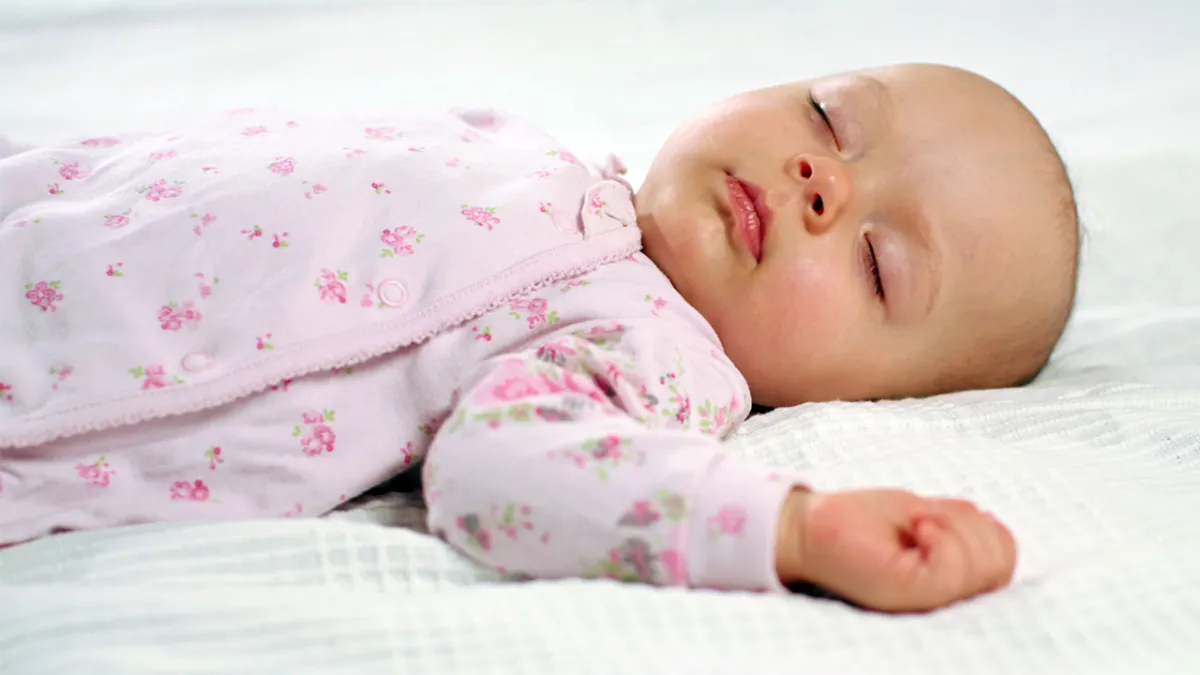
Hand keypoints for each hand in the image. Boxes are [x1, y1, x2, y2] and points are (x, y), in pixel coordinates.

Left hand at [776, 489, 1016, 612]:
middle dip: (971, 524)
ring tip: (915, 523)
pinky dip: (941, 534)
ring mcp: (926, 598)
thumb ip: (957, 527)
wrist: (806, 527)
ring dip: (955, 525)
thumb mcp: (922, 514)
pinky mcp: (907, 592)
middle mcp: (942, 596)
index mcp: (948, 578)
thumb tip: (989, 524)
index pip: (1004, 558)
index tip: (940, 515)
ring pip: (983, 564)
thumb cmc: (858, 521)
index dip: (985, 528)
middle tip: (924, 517)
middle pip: (1001, 562)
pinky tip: (914, 526)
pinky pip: (952, 567)